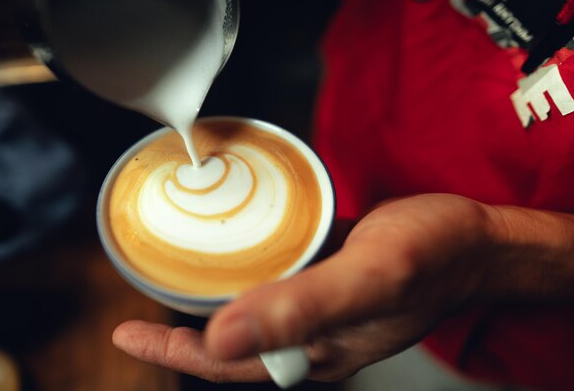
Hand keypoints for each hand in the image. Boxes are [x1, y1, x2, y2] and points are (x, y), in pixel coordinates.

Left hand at [111, 194, 546, 381]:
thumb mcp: (368, 279)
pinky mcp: (331, 276)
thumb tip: (219, 339)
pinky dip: (252, 266)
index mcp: (315, 351)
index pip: (226, 364)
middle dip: (184, 331)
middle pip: (232, 342)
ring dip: (215, 295)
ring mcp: (322, 307)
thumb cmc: (434, 257)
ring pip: (253, 309)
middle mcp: (313, 335)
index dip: (173, 352)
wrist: (476, 238)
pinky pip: (279, 279)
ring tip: (180, 271)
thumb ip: (300, 310)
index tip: (127, 335)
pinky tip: (241, 243)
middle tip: (145, 301)